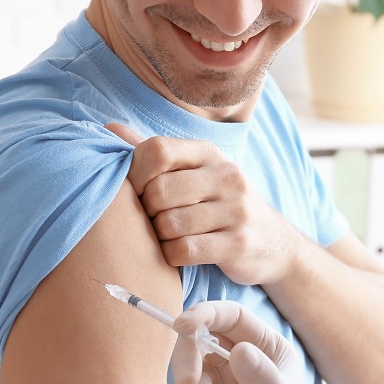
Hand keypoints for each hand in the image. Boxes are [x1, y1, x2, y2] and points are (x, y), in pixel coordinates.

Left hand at [106, 122, 300, 285]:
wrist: (274, 243)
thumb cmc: (220, 205)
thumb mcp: (195, 173)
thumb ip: (153, 154)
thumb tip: (109, 127)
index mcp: (210, 153)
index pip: (158, 150)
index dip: (135, 174)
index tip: (136, 192)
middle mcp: (228, 176)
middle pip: (159, 191)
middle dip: (147, 211)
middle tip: (154, 221)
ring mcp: (236, 210)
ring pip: (169, 224)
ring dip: (160, 237)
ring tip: (168, 238)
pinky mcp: (238, 244)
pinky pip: (185, 250)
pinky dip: (172, 256)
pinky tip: (179, 253)